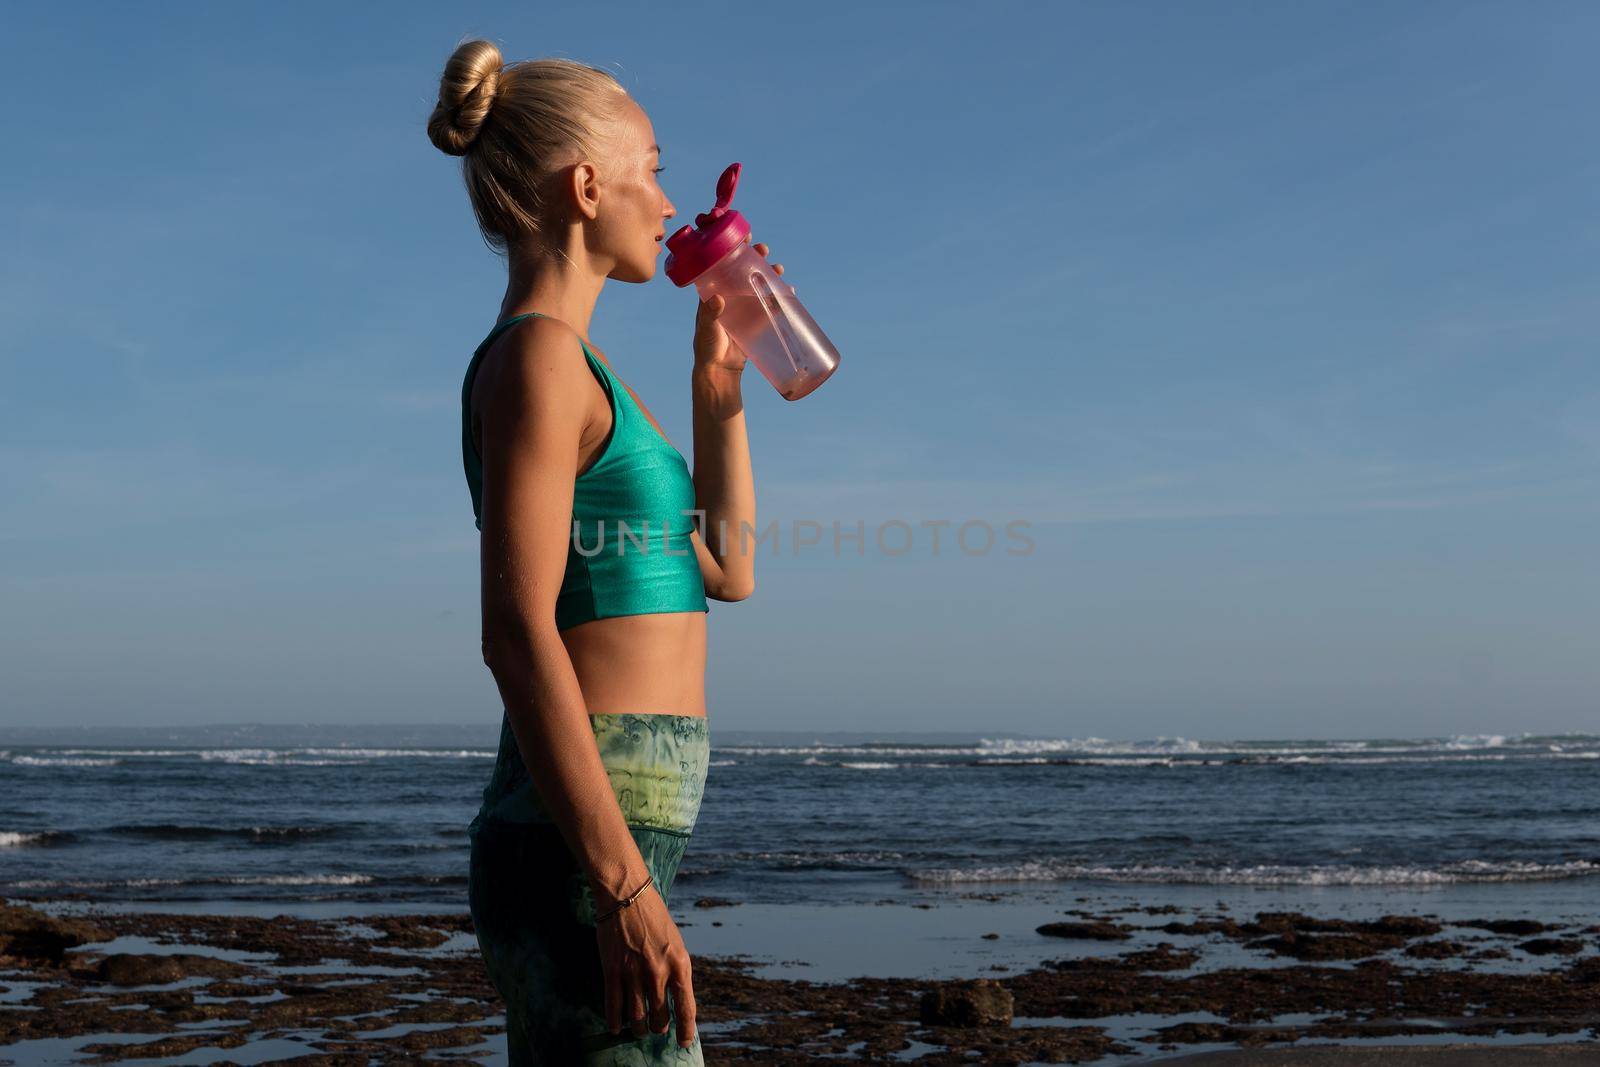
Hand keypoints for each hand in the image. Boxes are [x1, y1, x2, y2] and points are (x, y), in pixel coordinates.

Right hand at [594, 883, 698, 1048]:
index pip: (687, 1008)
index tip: (684, 1043)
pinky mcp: (612, 970)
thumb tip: (676, 999)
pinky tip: (616, 1028)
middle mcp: (659, 972)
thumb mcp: (676, 943)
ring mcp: (634, 973)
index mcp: (680, 964)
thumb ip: (676, 971)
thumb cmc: (655, 918)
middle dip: (659, 1028)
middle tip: (656, 1029)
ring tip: (639, 1031)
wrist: (628, 895)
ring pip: (637, 1017)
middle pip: (660, 1017)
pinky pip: (613, 1006)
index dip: (686, 1030)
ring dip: (639, 1029)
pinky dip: (615, 1021)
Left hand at [694, 241, 783, 375]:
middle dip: (755, 258)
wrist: (720, 369)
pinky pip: (769, 304)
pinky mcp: (756, 320)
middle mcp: (729, 295)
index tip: (743, 236)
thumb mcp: (706, 328)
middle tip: (764, 250)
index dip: (732, 249)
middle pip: (743, 270)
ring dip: (769, 274)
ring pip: (759, 284)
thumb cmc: (707, 347)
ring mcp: (744, 307)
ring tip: (779, 269)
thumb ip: (710, 314)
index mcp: (714, 292)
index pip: (722, 264)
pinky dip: (779, 296)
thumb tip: (718, 299)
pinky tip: (788, 290)